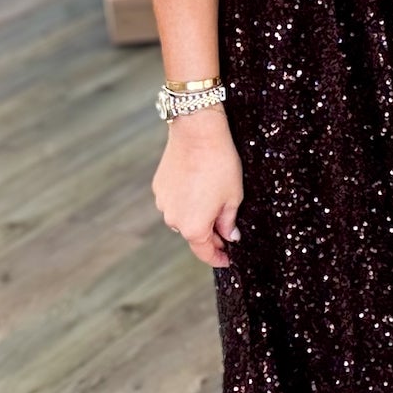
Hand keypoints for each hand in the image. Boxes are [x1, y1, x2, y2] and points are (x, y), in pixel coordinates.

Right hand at [153, 107, 243, 266]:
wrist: (197, 133)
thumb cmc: (220, 165)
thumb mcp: (233, 197)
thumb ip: (229, 222)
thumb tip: (229, 236)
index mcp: (194, 228)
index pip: (205, 252)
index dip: (218, 258)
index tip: (228, 259)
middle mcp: (173, 220)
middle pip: (194, 234)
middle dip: (210, 234)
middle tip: (227, 228)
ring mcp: (163, 203)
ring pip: (183, 217)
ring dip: (197, 215)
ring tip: (213, 200)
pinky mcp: (158, 186)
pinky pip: (175, 200)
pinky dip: (186, 199)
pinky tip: (199, 186)